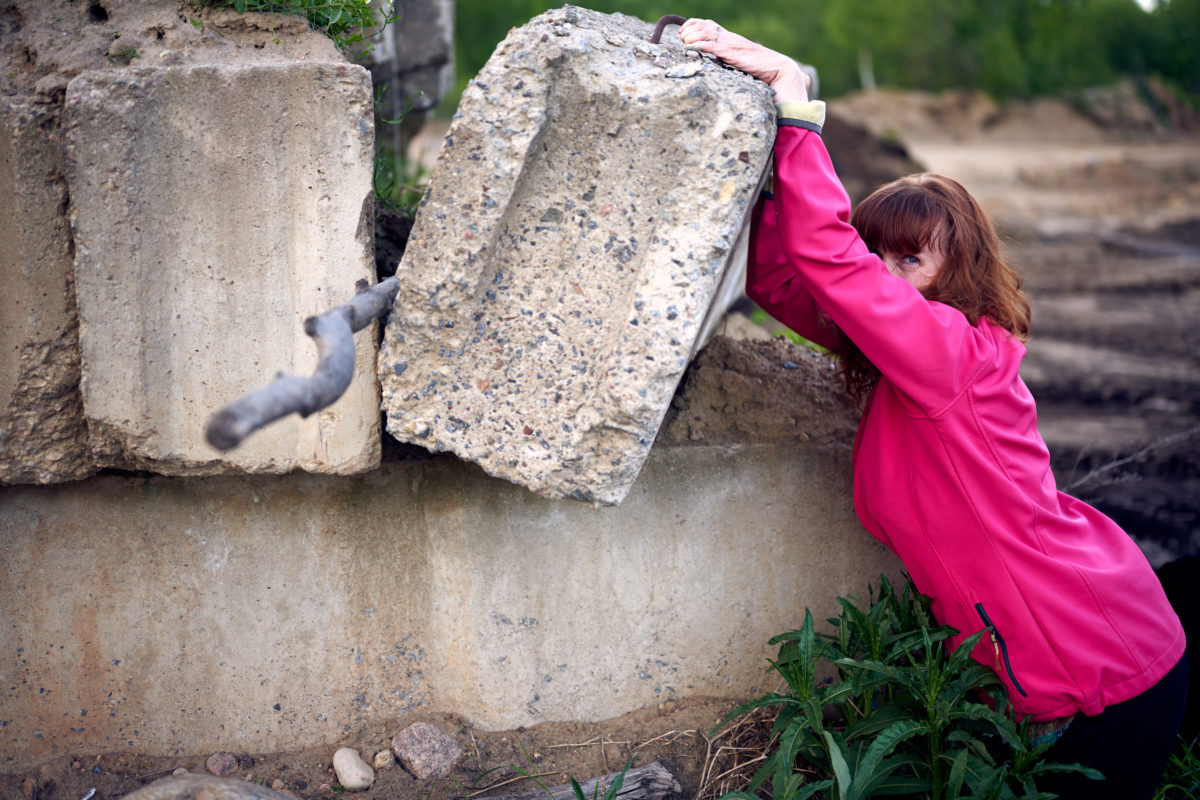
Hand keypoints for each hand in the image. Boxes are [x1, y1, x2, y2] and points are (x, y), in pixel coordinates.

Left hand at [678, 19, 808, 102]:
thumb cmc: (761, 68)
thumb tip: (714, 61)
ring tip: (685, 44)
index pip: (707, 24)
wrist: (779, 69)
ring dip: (691, 37)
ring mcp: (731, 45)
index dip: (692, 26)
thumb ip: (728, 57)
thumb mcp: (739, 59)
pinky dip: (699, 46)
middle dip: (688, 30)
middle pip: (703, 25)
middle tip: (683, 40)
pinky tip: (690, 48)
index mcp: (730, 38)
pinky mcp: (732, 55)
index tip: (683, 35)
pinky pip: (712, 46)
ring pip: (705, 33)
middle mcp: (729, 38)